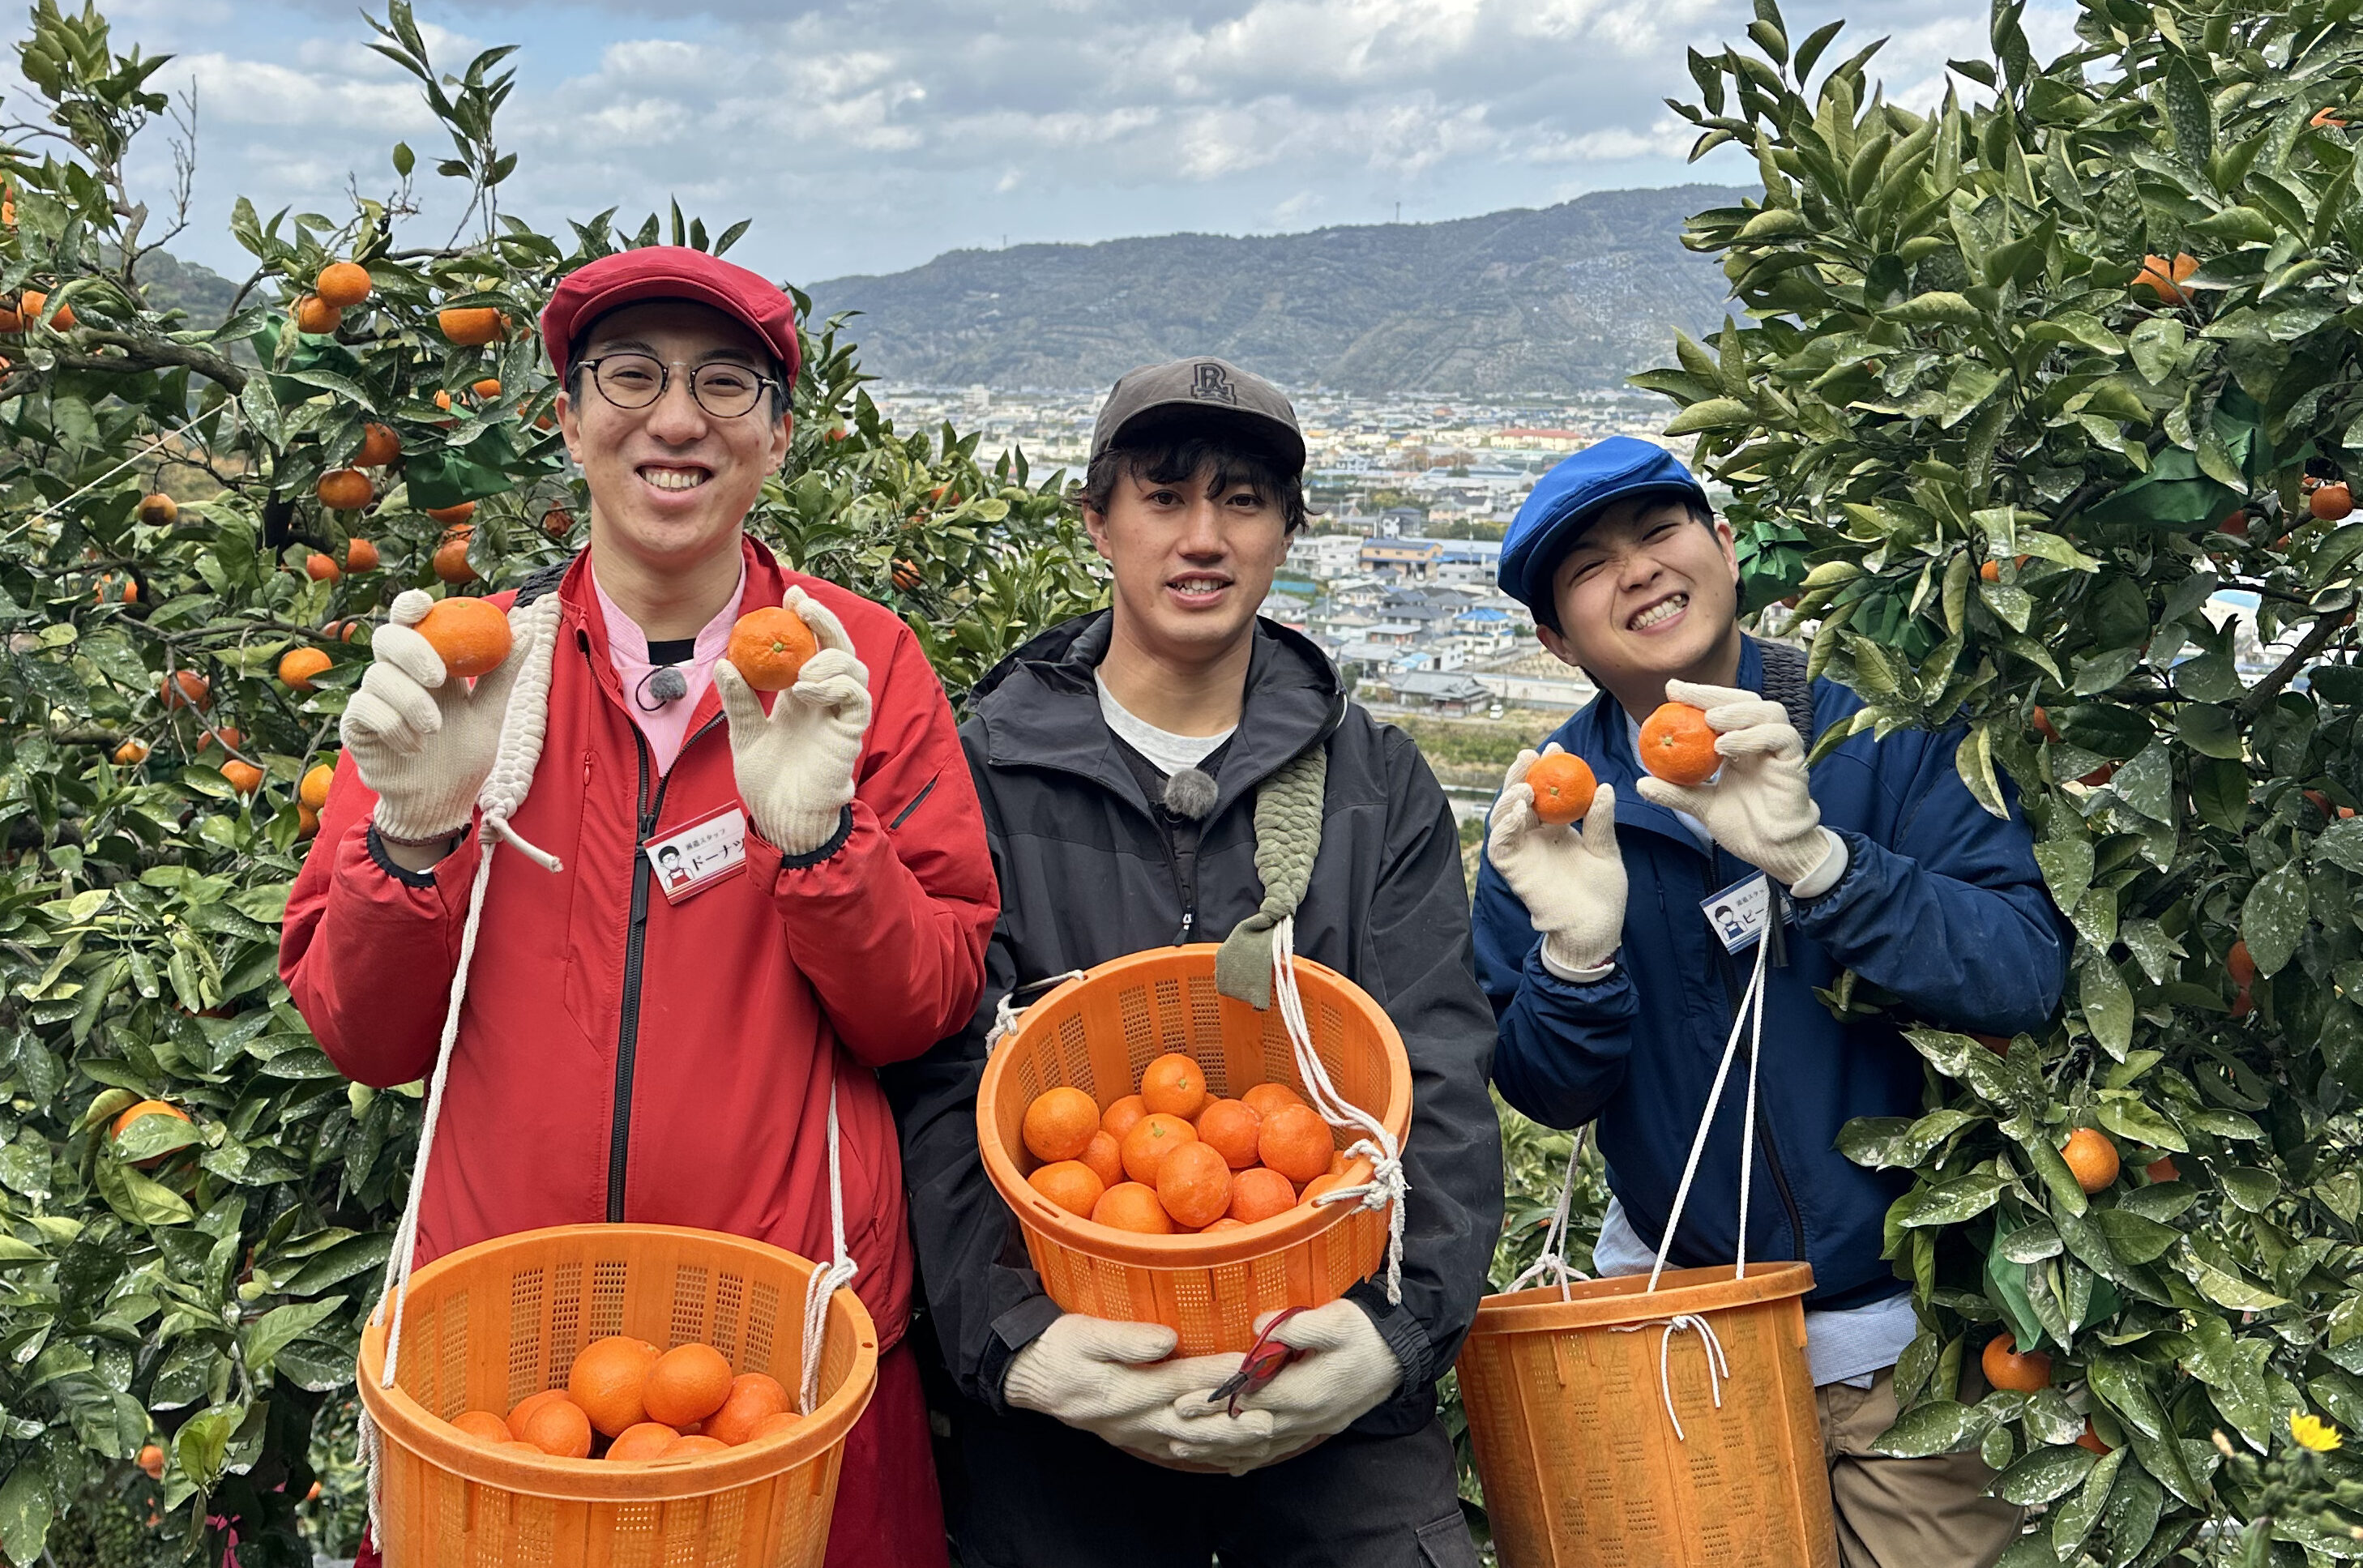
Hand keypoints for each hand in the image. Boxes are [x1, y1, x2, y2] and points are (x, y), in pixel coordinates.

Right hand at [341, 589, 523, 843]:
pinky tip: (414, 747)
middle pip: (386, 637)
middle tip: (439, 678)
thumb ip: (503, 675)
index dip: (411, 605)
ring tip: (435, 730)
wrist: (441, 803)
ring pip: (378, 677)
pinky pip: (366, 709)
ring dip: (411, 702)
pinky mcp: (357, 725)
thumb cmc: (464, 757)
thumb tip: (529, 631)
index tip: (425, 604)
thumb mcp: (490, 715)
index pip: (412, 621)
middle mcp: (397, 675)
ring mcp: (373, 698)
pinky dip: (394, 726)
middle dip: (412, 651)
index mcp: (428, 664)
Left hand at [714, 588, 870, 855]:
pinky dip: (835, 684)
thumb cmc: (768, 783)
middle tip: (802, 605)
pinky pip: (855, 697)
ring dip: (829, 656)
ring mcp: (840, 716)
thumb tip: (723, 662)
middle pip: (839, 648)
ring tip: (801, 668)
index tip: (790, 595)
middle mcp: (826, 701)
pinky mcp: (850, 733)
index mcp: (803, 696)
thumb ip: (739, 700)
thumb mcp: (744, 734)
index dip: (807, 619)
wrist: (783, 819)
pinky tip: (806, 689)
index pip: (812, 646)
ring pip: (854, 669)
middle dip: (825, 622)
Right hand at [1003, 1315, 1244, 1458]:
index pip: (1182, 1381)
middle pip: (1193, 1424)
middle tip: (1271, 1419)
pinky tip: (1232, 1455)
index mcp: (1127, 1389)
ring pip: (1190, 1444)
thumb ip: (1126, 1339)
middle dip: (1234, 1423)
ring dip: (1227, 1443)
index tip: (1251, 1367)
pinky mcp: (1137, 1437)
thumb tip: (1167, 1338)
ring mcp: (1137, 1433)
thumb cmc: (1062, 1348)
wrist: (1034, 1377)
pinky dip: (1206, 1455)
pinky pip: (1177, 1452)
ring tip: (1263, 1440)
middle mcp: (1136, 1417)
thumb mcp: (1085, 1334)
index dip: (1218, 1374)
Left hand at [1166, 1301, 1402, 1473]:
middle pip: (1246, 1432)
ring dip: (1222, 1450)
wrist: (1402, 1353)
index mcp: (1304, 1391)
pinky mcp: (1318, 1427)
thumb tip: (1255, 1326)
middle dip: (1206, 1433)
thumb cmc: (1365, 1331)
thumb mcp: (1335, 1318)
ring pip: (1259, 1446)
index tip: (1180, 1401)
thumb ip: (1296, 1326)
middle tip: (1169, 1431)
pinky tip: (1232, 1465)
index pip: (1248, 1403)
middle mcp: (1305, 1417)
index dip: (1212, 1404)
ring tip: (1186, 1451)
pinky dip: (1253, 1457)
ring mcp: (1312, 1427)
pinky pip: (1279, 1449)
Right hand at [1488, 745, 1625, 972]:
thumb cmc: (1603, 892)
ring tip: (1526, 788)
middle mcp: (1534, 835)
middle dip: (1521, 773)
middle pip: (1518, 797)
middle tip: (1532, 755)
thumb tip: (1604, 787)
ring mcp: (1521, 850)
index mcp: (1556, 826)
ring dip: (1509, 798)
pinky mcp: (1513, 869)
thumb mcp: (1606, 850)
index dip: (1546, 768)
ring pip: (1503, 816)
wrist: (1595, 927)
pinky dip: (1504, 827)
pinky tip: (1519, 813)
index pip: (1546, 790)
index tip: (1556, 747)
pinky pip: (1500, 845)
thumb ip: (1600, 821)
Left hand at [1633, 679, 1839, 887]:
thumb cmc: (1743, 826)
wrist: (1772, 851)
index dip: (1699, 695)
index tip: (1671, 690)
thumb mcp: (1702, 806)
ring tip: (1710, 721)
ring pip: (1769, 711)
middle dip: (1713, 693)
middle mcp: (1763, 740)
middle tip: (1683, 694)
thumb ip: (1676, 792)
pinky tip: (1727, 746)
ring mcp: (1781, 749)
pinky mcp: (1795, 762)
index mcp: (1742, 743)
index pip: (1723, 707)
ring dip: (1737, 711)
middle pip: (1745, 700)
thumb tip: (1640, 783)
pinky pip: (1781, 737)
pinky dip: (1754, 736)